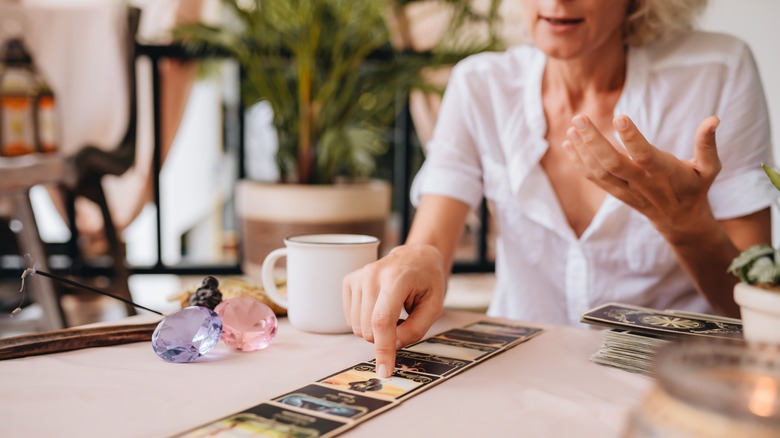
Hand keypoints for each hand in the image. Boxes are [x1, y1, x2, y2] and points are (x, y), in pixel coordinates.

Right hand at [342, 243, 445, 377]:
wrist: (416, 256)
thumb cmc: (428, 281)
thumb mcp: (434, 306)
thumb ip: (415, 329)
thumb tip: (392, 345)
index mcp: (396, 278)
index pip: (382, 321)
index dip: (383, 349)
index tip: (385, 371)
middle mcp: (372, 274)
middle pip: (367, 328)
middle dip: (384, 338)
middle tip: (402, 323)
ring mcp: (358, 276)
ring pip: (356, 326)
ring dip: (375, 330)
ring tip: (393, 312)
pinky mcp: (349, 280)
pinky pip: (350, 318)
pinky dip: (365, 321)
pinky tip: (380, 308)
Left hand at [562, 114, 721, 238]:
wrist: (680, 220)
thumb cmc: (695, 187)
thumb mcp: (709, 169)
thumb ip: (707, 145)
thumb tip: (714, 119)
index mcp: (663, 173)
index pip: (644, 155)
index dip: (632, 137)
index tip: (619, 116)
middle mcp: (641, 182)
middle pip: (612, 163)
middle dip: (593, 141)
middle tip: (580, 118)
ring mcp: (625, 189)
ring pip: (598, 172)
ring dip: (581, 150)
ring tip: (571, 128)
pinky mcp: (615, 193)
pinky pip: (593, 179)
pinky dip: (579, 162)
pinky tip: (568, 144)